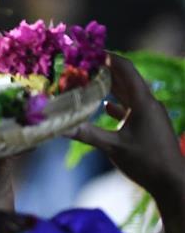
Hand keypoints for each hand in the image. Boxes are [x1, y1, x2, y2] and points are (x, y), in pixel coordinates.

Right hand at [70, 53, 184, 206]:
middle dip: (104, 70)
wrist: (172, 181)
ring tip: (88, 81)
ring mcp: (149, 114)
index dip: (107, 57)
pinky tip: (105, 106)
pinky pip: (131, 107)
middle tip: (82, 65)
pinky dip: (117, 103)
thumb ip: (87, 134)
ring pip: (128, 93)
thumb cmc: (146, 162)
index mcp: (143, 102)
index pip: (125, 69)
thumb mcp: (113, 148)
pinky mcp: (148, 125)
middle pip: (125, 79)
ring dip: (109, 86)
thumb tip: (59, 127)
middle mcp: (148, 104)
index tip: (88, 50)